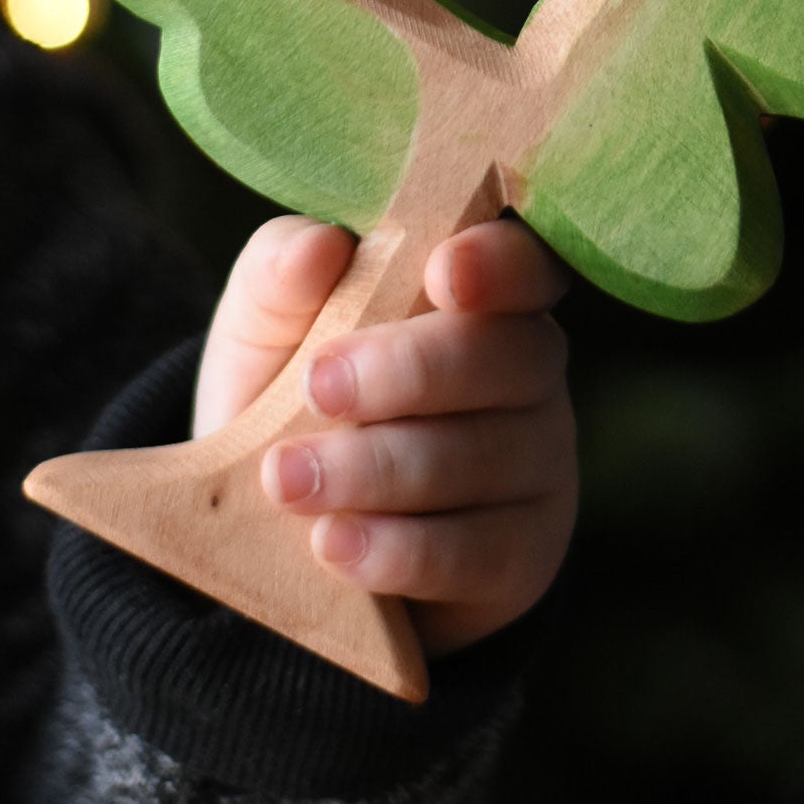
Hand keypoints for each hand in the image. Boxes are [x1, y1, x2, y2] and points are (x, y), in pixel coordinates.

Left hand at [193, 215, 576, 656]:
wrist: (277, 530)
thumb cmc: (289, 398)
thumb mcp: (266, 326)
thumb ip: (281, 271)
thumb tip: (319, 247)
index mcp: (480, 295)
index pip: (522, 264)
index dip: (496, 263)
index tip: (439, 273)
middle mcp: (527, 373)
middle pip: (509, 357)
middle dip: (410, 370)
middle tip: (316, 387)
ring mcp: (537, 467)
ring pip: (482, 458)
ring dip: (377, 469)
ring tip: (288, 481)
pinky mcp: (522, 556)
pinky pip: (477, 552)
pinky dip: (398, 549)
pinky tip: (333, 542)